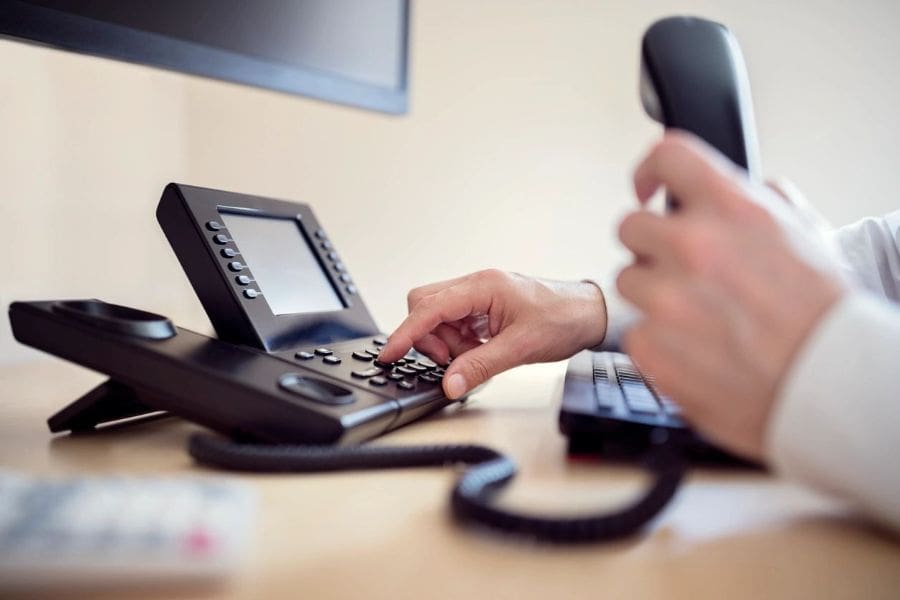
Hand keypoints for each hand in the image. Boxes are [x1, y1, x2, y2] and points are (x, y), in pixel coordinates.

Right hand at [378, 270, 607, 398]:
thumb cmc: (563, 318)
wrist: (590, 314)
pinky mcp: (484, 308)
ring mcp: (479, 297)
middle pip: (425, 305)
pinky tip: (480, 351)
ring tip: (474, 356)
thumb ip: (481, 365)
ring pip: (438, 317)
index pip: (429, 308)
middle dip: (428, 336)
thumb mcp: (521, 347)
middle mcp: (476, 286)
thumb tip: (450, 383)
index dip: (406, 333)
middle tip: (451, 359)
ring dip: (446, 342)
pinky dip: (459, 342)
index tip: (389, 354)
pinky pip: (455, 324)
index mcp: (483, 286)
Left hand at [617, 132, 844, 459]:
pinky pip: (634, 330)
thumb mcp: (805, 234)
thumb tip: (733, 190)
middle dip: (651, 246)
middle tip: (679, 269)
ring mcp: (666, 297)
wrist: (829, 387)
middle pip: (630, 227)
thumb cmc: (824, 316)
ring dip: (652, 293)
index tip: (647, 190)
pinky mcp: (650, 345)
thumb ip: (760, 201)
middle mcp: (693, 246)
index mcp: (732, 209)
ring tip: (697, 316)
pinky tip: (696, 349)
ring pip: (627, 279)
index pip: (669, 156)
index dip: (651, 170)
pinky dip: (658, 340)